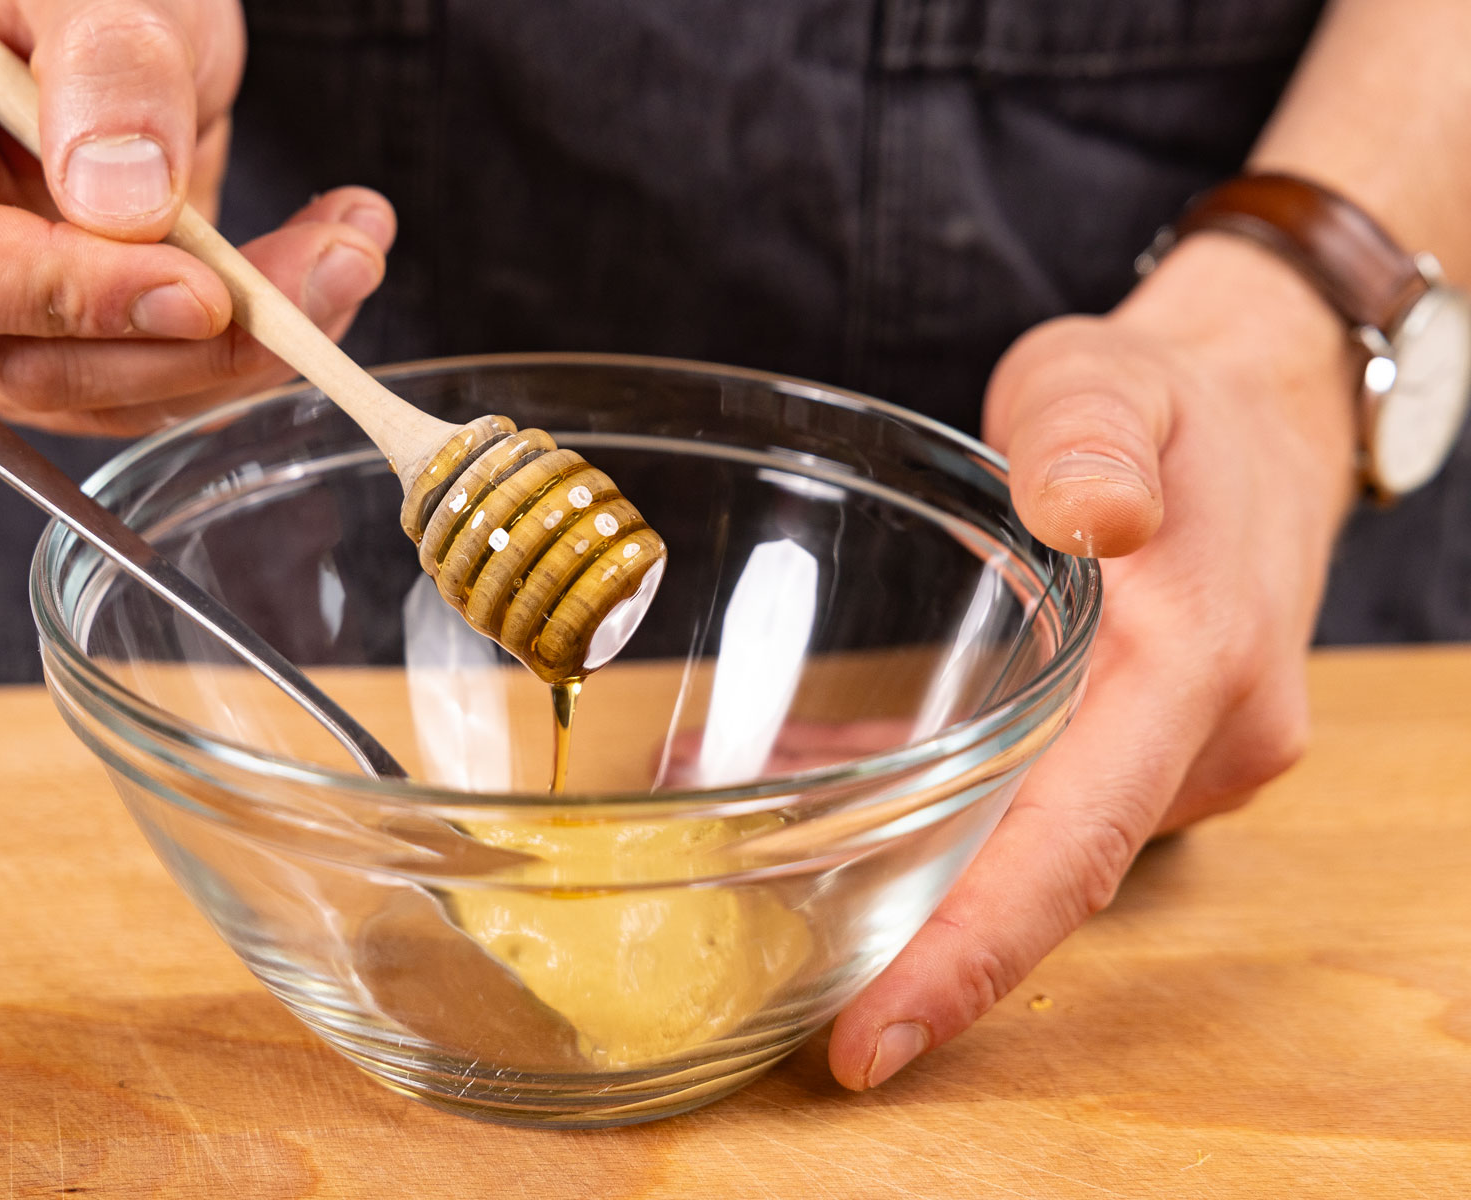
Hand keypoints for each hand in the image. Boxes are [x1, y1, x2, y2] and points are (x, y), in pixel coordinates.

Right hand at [0, 0, 395, 435]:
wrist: (124, 4)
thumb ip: (106, 67)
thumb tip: (120, 200)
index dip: (58, 297)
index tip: (201, 289)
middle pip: (20, 361)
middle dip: (193, 342)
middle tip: (328, 274)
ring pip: (103, 394)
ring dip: (244, 353)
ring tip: (346, 257)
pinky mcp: (65, 336)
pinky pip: (151, 383)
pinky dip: (249, 348)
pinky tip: (320, 272)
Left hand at [828, 233, 1361, 1088]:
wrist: (1265, 418)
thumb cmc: (1169, 400)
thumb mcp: (1112, 376)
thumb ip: (1092, 434)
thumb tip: (1093, 513)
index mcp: (1194, 665)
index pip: (1072, 847)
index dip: (969, 957)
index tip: (873, 1042)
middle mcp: (1206, 741)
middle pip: (1054, 883)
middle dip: (932, 962)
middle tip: (809, 1023)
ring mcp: (1191, 756)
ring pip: (1046, 849)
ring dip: (929, 874)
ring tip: (777, 875)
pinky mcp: (1157, 749)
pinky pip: (1049, 806)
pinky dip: (955, 818)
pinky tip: (839, 788)